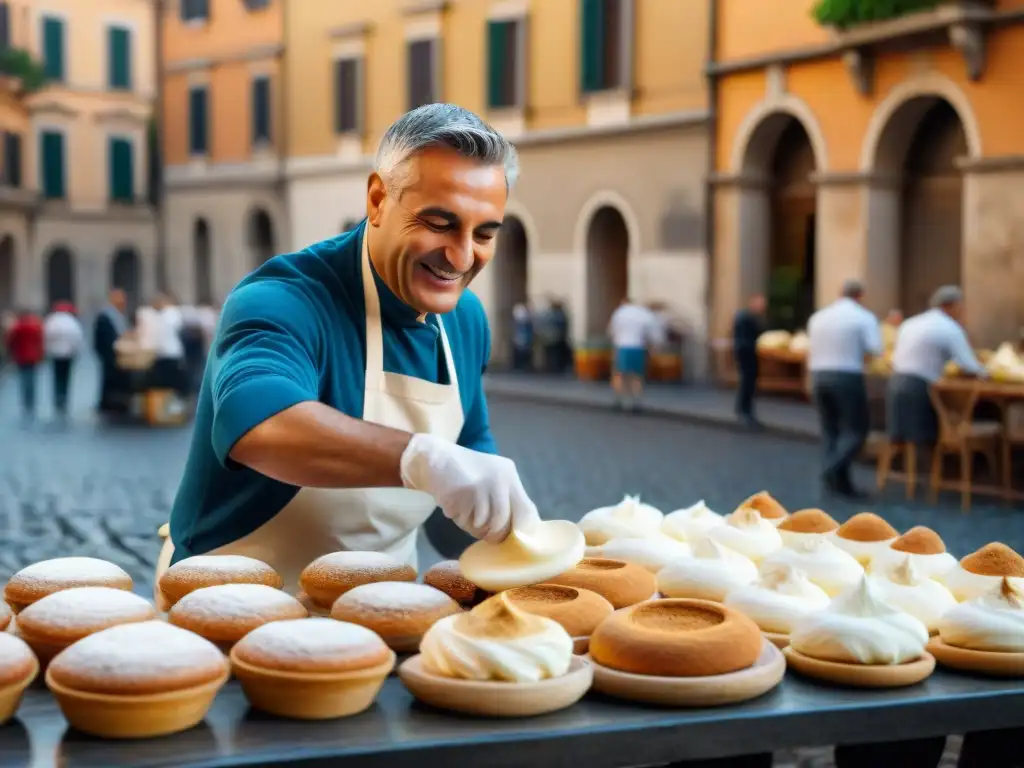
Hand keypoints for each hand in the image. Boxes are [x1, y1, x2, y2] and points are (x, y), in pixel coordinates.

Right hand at [400, 433, 539, 542]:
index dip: (521, 531)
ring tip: (465, 514)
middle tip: (486, 535)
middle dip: (494, 534)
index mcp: (509, 474)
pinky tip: (454, 506)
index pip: (526, 510)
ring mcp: (481, 484)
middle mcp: (500, 478)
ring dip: (473, 527)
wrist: (433, 458)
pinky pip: (466, 520)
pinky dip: (459, 520)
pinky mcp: (463, 492)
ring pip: (484, 524)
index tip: (512, 541)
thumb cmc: (464, 474)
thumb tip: (517, 534)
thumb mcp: (490, 479)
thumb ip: (504, 501)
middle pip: (504, 522)